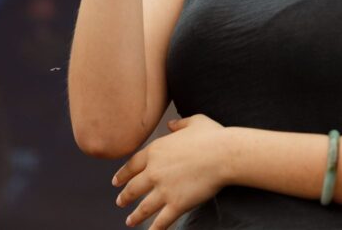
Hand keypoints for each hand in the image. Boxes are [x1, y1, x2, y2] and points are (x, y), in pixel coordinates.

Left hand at [113, 114, 231, 228]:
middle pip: (133, 187)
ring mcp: (164, 189)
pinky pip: (162, 220)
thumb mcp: (194, 122)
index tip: (116, 181)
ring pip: (143, 207)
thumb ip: (179, 124)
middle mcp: (154, 171)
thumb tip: (171, 124)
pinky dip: (155, 229)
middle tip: (120, 201)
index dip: (123, 174)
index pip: (132, 165)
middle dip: (125, 196)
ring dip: (135, 216)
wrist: (225, 154)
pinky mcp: (177, 204)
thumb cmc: (213, 136)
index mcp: (156, 150)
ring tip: (130, 221)